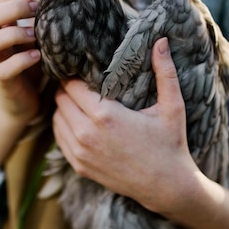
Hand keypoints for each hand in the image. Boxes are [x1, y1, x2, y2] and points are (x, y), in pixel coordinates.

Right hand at [0, 0, 46, 122]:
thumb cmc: (34, 60)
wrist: (27, 100)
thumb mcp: (39, 33)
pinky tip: (38, 56)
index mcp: (0, 24)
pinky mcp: (1, 82)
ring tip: (36, 35)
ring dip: (12, 35)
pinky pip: (2, 70)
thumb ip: (43, 14)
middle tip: (38, 9)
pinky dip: (20, 61)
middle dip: (12, 9)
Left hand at [52, 37, 198, 213]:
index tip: (81, 68)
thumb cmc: (171, 144)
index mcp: (105, 116)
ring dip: (63, 107)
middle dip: (67, 89)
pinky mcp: (79, 166)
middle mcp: (86, 134)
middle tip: (79, 82)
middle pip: (60, 99)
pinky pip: (59, 138)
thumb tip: (161, 40)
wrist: (168, 187)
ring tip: (78, 99)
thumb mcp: (172, 107)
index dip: (74, 75)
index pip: (71, 85)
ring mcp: (80, 153)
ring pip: (56, 118)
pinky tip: (78, 120)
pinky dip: (64, 126)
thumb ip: (165, 72)